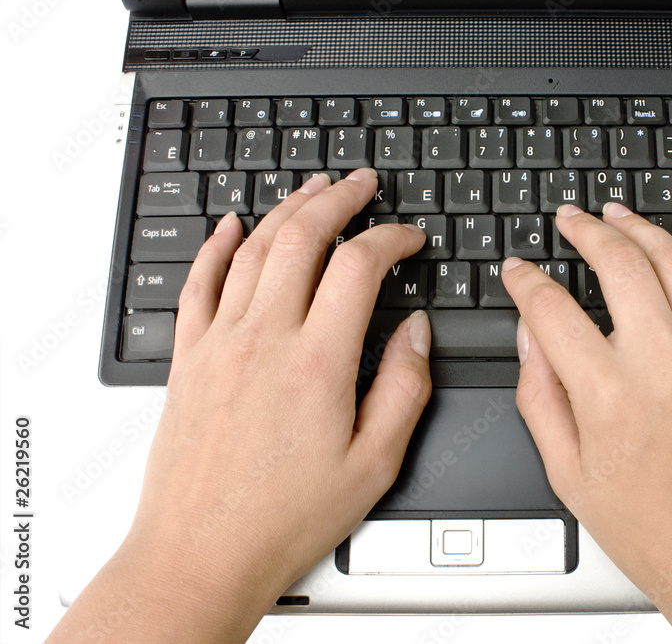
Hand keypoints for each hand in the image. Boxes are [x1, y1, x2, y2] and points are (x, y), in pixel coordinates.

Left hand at [49, 170, 432, 642]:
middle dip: (337, 198)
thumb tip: (417, 333)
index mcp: (317, 362)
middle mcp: (263, 338)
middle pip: (300, 237)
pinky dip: (214, 246)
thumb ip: (404, 388)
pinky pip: (197, 284)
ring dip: (285, 209)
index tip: (409, 238)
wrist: (202, 554)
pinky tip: (228, 225)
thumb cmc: (284, 518)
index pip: (359, 266)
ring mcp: (219, 344)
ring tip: (312, 189)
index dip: (391, 239)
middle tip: (361, 183)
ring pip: (251, 249)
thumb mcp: (374, 464)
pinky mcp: (188, 360)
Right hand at [502, 202, 671, 641]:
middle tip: (570, 218)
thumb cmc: (652, 528)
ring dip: (642, 229)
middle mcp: (663, 365)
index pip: (552, 310)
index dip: (526, 281)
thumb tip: (530, 339)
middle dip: (587, 230)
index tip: (518, 271)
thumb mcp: (568, 474)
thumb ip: (540, 398)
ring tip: (617, 213)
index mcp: (608, 397)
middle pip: (620, 264)